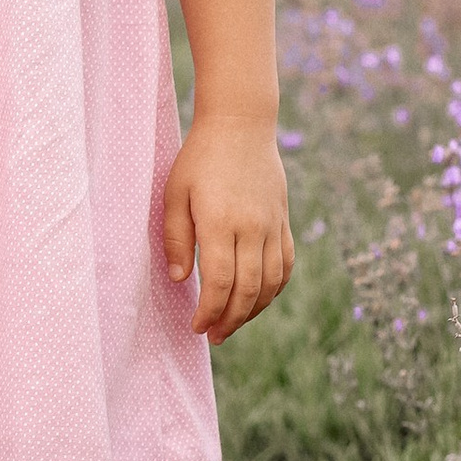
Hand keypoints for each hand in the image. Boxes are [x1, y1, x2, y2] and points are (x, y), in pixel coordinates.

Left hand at [163, 117, 293, 341]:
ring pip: (271, 282)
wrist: (241, 125)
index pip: (221, 282)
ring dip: (253, 310)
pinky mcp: (283, 221)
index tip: (197, 326)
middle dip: (231, 319)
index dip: (210, 311)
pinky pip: (286, 264)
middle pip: (248, 289)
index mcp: (221, 221)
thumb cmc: (200, 158)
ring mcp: (272, 224)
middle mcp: (252, 227)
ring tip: (233, 323)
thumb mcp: (174, 194)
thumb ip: (177, 239)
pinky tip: (258, 299)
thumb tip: (182, 279)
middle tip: (214, 335)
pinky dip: (274, 288)